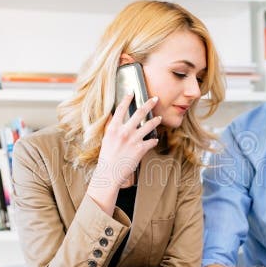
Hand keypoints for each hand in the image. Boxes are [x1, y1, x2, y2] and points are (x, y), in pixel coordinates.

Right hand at [87, 94, 161, 214]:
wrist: (109, 173)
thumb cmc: (107, 157)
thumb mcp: (106, 139)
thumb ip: (111, 127)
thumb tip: (113, 116)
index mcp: (113, 128)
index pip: (121, 109)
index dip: (127, 99)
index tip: (132, 92)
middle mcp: (124, 131)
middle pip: (139, 113)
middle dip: (149, 104)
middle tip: (156, 99)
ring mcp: (133, 140)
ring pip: (149, 125)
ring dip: (155, 121)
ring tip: (159, 118)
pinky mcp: (140, 149)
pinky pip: (151, 141)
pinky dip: (153, 140)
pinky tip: (154, 139)